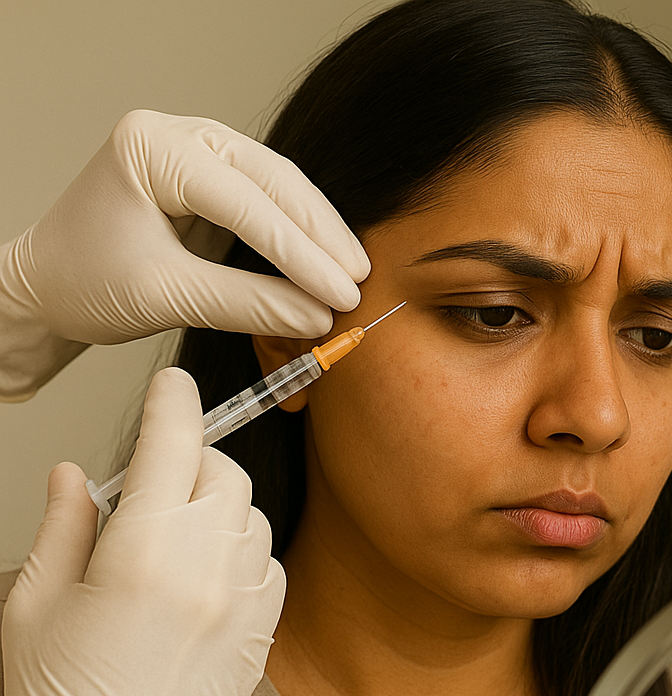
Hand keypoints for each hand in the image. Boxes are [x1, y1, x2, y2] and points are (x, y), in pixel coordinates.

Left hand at [0, 109, 369, 396]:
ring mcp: (198, 152)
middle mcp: (178, 136)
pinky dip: (299, 233)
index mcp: (152, 149)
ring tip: (351, 274)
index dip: (299, 253)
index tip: (340, 294)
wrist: (49, 287)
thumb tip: (316, 318)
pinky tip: (327, 260)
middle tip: (357, 281)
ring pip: (279, 185)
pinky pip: (270, 200)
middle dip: (319, 234)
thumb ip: (246, 304)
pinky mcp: (212, 179)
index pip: (245, 201)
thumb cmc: (85, 283)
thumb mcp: (167, 297)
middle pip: (272, 180)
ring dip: (318, 231)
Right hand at [0, 367, 285, 695]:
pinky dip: (244, 550)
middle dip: (192, 459)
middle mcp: (206, 570)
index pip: (171, 445)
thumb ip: (64, 524)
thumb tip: (73, 473)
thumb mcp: (34, 602)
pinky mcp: (263, 636)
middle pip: (223, 473)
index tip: (171, 385)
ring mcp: (244, 604)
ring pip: (252, 516)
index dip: (171, 403)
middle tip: (156, 480)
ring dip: (220, 505)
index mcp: (140, 551)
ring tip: (176, 533)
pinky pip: (270, 564)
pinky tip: (208, 571)